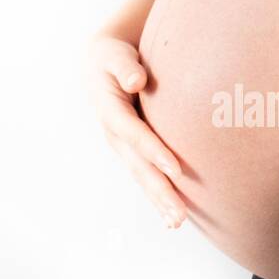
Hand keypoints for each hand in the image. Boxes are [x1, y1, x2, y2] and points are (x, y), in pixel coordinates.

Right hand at [87, 34, 186, 228]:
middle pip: (139, 166)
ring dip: (159, 200)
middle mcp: (115, 135)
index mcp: (110, 111)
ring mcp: (122, 147)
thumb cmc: (112, 57)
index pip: (134, 134)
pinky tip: (172, 217)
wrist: (100, 65)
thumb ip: (124, 66)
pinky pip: (146, 177)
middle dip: (159, 190)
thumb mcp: (114, 55)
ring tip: (176, 222)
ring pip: (142, 177)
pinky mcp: (132, 153)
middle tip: (178, 214)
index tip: (175, 169)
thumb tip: (135, 81)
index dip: (153, 151)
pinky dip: (158, 197)